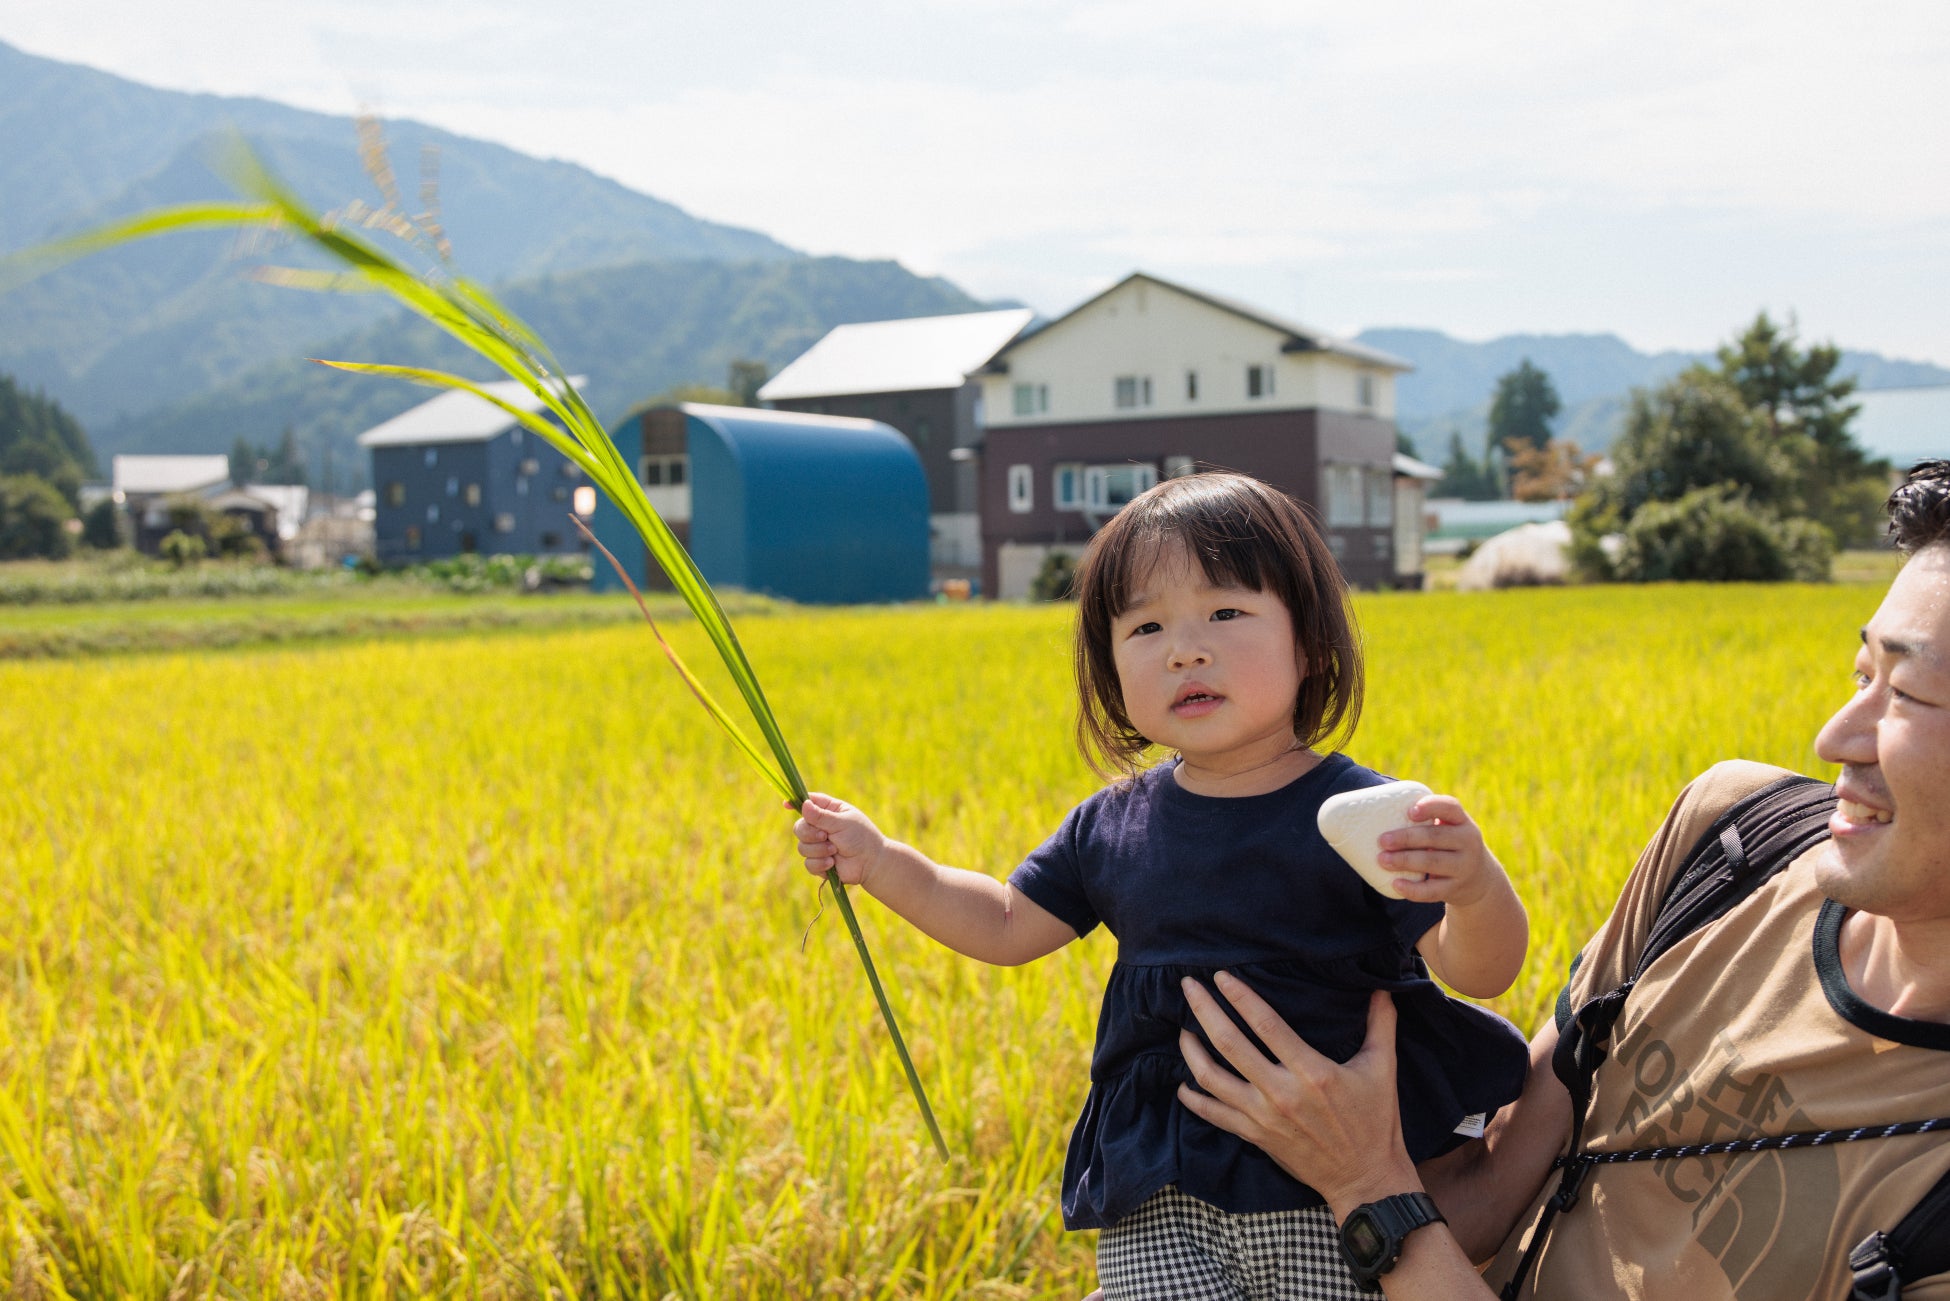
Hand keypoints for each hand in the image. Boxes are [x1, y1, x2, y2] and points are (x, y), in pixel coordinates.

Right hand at [790, 792, 887, 886]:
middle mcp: (821, 827)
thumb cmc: (861, 837)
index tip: (786, 805)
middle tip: (825, 836)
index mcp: (829, 811)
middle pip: (799, 827)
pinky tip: (832, 863)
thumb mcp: (842, 823)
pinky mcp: (819, 863)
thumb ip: (821, 816)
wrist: (871, 863)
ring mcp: (819, 846)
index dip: (797, 803)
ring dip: (818, 850)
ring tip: (834, 851)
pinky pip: (808, 863)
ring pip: (802, 847)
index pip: (809, 803)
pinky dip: (820, 863)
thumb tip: (804, 804)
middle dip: (809, 833)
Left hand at [1176, 975, 1419, 1217]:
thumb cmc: (1375, 1122)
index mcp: (1312, 1072)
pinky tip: (1183, 1084)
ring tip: (1182, 1030)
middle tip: (1187, 987)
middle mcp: (1281, 1093)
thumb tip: (1382, 986)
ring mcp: (1263, 1117)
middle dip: (1204, 1011)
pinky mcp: (1255, 1136)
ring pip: (1211, 1079)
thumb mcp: (1382, 1069)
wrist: (1365, 1179)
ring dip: (1190, 1051)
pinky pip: (1213, 1115)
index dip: (1240, 998)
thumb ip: (1380, 1024)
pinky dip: (1193, 1099)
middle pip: (1229, 1045)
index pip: (1266, 1025)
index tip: (1220, 977)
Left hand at [1377, 794, 1506, 907]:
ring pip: (1433, 863)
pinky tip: (1396, 884)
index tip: (1409, 811)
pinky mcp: (1456, 889)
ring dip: (1405, 861)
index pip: (1451, 808)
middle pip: (1435, 837)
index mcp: (1462, 822)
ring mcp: (1464, 867)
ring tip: (1382, 860)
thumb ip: (1425, 821)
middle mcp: (1468, 842)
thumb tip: (1377, 814)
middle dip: (1406, 838)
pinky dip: (1413, 889)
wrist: (1479, 880)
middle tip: (1382, 840)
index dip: (1430, 807)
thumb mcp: (1448, 829)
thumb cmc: (1450, 846)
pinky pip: (1433, 891)